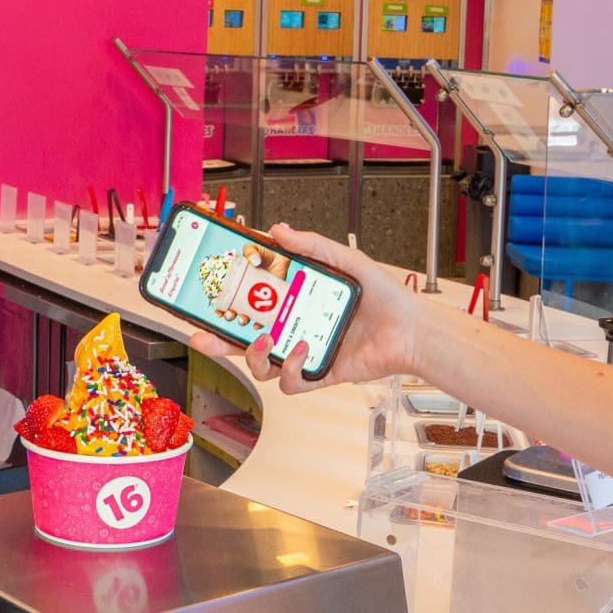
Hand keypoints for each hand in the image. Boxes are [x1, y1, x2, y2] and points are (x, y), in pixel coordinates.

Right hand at [187, 224, 433, 392]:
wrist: (412, 328)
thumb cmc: (384, 296)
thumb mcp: (344, 260)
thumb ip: (312, 246)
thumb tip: (277, 229)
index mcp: (295, 304)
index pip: (252, 305)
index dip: (225, 304)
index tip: (204, 295)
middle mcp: (295, 330)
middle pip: (244, 341)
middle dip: (217, 342)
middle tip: (200, 333)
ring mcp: (305, 355)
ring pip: (261, 367)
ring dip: (253, 355)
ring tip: (261, 338)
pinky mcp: (319, 376)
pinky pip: (292, 383)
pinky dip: (290, 368)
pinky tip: (300, 350)